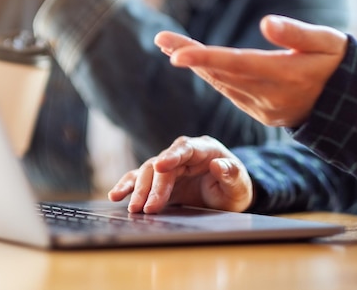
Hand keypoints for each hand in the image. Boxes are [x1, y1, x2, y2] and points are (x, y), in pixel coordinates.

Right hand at [108, 136, 253, 213]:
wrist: (228, 196)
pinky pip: (140, 179)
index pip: (185, 148)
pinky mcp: (159, 179)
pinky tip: (116, 195)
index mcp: (204, 149)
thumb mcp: (240, 184)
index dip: (172, 155)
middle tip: (146, 208)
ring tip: (132, 208)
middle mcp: (182, 154)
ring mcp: (169, 165)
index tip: (160, 165)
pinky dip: (127, 186)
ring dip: (138, 189)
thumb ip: (232, 173)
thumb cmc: (235, 187)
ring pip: (147, 172)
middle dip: (152, 187)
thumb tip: (219, 165)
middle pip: (161, 164)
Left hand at [155, 15, 347, 126]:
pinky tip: (194, 62)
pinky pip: (229, 92)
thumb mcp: (328, 42)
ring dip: (195, 65)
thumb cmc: (338, 64)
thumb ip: (296, 34)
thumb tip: (265, 23)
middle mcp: (268, 96)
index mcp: (285, 75)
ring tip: (168, 46)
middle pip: (220, 73)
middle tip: (161, 39)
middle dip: (188, 55)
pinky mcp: (259, 112)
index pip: (236, 64)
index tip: (175, 54)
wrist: (349, 106)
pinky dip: (210, 76)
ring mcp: (262, 108)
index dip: (205, 59)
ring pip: (221, 84)